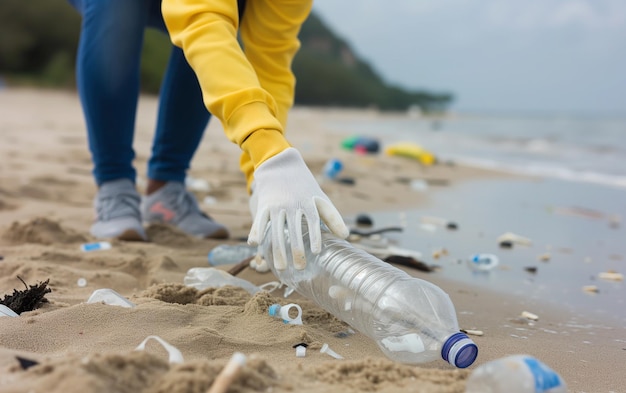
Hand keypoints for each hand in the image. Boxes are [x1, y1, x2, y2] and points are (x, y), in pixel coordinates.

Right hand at [247, 148, 348, 269]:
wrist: (280, 165)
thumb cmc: (304, 186)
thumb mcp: (320, 198)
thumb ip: (332, 217)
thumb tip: (346, 237)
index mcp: (308, 202)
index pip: (313, 221)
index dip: (315, 236)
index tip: (316, 251)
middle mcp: (292, 204)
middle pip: (294, 230)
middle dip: (296, 250)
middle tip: (299, 268)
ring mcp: (277, 205)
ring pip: (277, 230)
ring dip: (278, 250)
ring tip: (281, 267)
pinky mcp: (264, 205)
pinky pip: (259, 220)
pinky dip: (256, 231)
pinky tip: (255, 245)